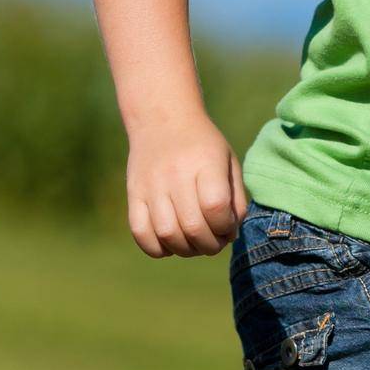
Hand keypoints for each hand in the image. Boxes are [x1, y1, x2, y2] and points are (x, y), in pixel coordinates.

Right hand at [126, 111, 249, 256]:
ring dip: (185, 250)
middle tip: (214, 242)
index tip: (227, 227)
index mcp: (206, 162)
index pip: (215, 207)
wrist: (163, 119)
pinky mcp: (134, 195)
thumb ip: (235, 198)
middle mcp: (177, 173)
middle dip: (209, 245)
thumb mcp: (228, 161)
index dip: (225, 227)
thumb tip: (230, 234)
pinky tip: (171, 243)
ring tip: (195, 244)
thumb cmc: (203, 146)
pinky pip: (141, 234)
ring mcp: (152, 185)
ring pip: (167, 234)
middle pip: (193, 226)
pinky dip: (157, 248)